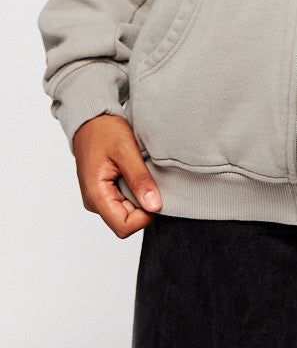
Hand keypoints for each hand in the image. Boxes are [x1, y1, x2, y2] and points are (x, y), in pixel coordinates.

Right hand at [73, 115, 161, 237]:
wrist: (90, 120)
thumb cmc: (105, 131)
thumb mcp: (126, 151)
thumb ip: (139, 179)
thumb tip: (154, 206)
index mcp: (96, 195)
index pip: (123, 227)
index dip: (144, 216)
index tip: (155, 195)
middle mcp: (94, 202)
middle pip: (125, 222)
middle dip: (142, 207)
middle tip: (149, 181)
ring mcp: (98, 198)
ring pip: (125, 214)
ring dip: (139, 200)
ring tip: (141, 175)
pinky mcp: (103, 193)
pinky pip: (122, 203)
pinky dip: (134, 193)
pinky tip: (136, 176)